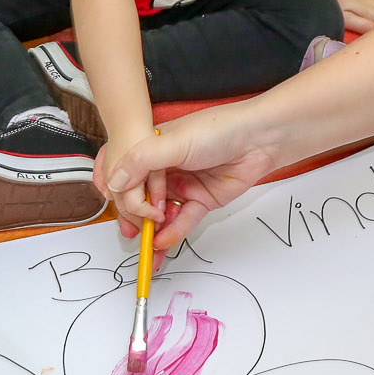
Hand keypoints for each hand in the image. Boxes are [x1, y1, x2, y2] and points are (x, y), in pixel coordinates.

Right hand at [105, 106, 283, 247]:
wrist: (260, 139)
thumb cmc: (219, 129)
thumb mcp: (173, 141)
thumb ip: (140, 161)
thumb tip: (114, 182)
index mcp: (151, 147)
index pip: (125, 175)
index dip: (122, 193)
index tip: (124, 205)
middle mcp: (164, 167)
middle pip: (140, 197)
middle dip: (135, 216)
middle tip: (136, 229)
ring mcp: (182, 184)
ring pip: (160, 213)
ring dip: (152, 230)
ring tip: (147, 245)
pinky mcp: (201, 199)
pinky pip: (182, 219)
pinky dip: (172, 232)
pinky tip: (162, 241)